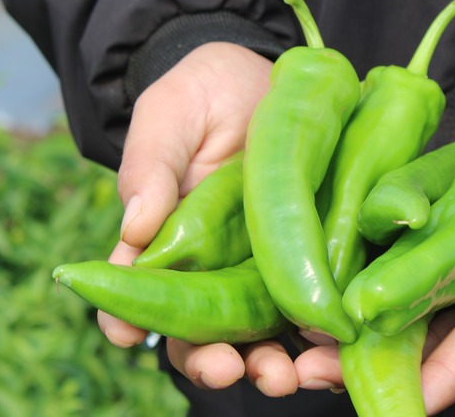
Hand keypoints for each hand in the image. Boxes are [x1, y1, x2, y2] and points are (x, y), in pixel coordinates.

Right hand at [97, 42, 300, 396]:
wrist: (263, 77)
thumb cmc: (202, 95)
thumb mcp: (168, 117)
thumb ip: (150, 167)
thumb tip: (134, 227)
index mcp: (168, 242)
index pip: (141, 294)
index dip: (126, 320)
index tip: (125, 334)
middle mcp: (216, 267)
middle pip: (205, 331)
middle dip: (211, 360)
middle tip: (224, 369)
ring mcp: (264, 266)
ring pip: (260, 332)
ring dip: (268, 364)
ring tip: (281, 377)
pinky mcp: (311, 255)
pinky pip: (314, 302)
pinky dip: (319, 333)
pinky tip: (329, 345)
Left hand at [294, 103, 454, 413]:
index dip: (453, 364)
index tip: (408, 396)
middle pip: (448, 335)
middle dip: (385, 361)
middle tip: (315, 371)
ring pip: (430, 314)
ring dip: (371, 333)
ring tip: (307, 350)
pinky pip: (429, 279)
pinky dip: (386, 291)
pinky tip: (338, 295)